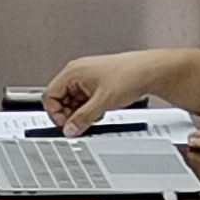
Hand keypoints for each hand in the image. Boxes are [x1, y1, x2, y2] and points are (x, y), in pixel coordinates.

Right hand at [40, 49, 165, 134]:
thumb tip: (70, 129)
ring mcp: (86, 78)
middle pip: (61, 99)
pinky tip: (99, 111)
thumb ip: (83, 118)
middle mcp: (77, 73)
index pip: (50, 96)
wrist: (148, 71)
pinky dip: (89, 108)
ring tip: (94, 116)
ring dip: (80, 112)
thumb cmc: (129, 75)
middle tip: (80, 124)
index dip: (56, 114)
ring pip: (73, 101)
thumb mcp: (102, 102)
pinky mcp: (95, 83)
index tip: (66, 125)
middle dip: (69, 114)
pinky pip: (83, 99)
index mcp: (73, 72)